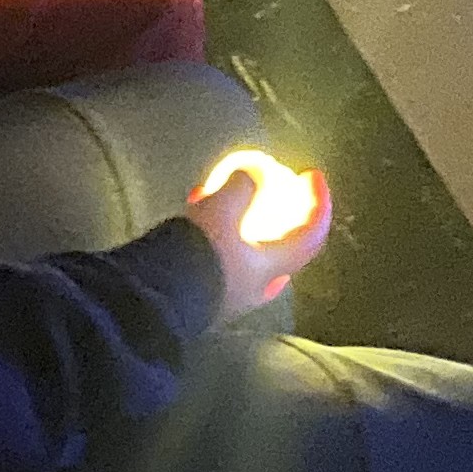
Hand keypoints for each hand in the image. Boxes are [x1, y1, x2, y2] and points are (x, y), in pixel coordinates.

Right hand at [185, 167, 336, 316]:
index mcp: (270, 268)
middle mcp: (257, 288)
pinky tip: (196, 212)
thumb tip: (257, 170)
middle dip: (282, 216)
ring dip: (245, 223)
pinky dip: (219, 235)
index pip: (311, 234)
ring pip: (250, 254)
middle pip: (283, 248)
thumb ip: (242, 186)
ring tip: (226, 194)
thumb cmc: (197, 255)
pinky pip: (222, 259)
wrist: (153, 301)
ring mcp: (231, 297)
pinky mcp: (205, 297)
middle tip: (274, 190)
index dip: (319, 202)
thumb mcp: (220, 210)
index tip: (312, 175)